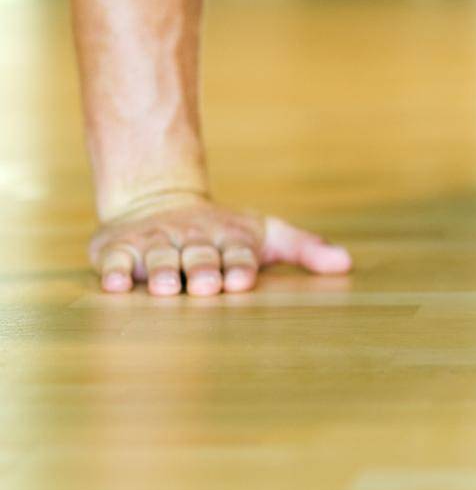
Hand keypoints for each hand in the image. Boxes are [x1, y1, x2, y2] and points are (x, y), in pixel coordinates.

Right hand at [87, 193, 351, 295]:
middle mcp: (193, 241)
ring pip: (158, 259)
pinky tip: (114, 283)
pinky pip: (113, 261)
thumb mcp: (267, 235)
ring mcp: (155, 244)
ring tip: (163, 287)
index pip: (237, 254)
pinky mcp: (119, 249)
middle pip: (199, 257)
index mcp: (229, 239)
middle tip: (205, 286)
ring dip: (160, 272)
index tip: (243, 279)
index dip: (239, 265)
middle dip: (202, 270)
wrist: (159, 202)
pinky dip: (113, 271)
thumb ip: (306, 249)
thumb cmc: (224, 232)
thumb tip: (348, 264)